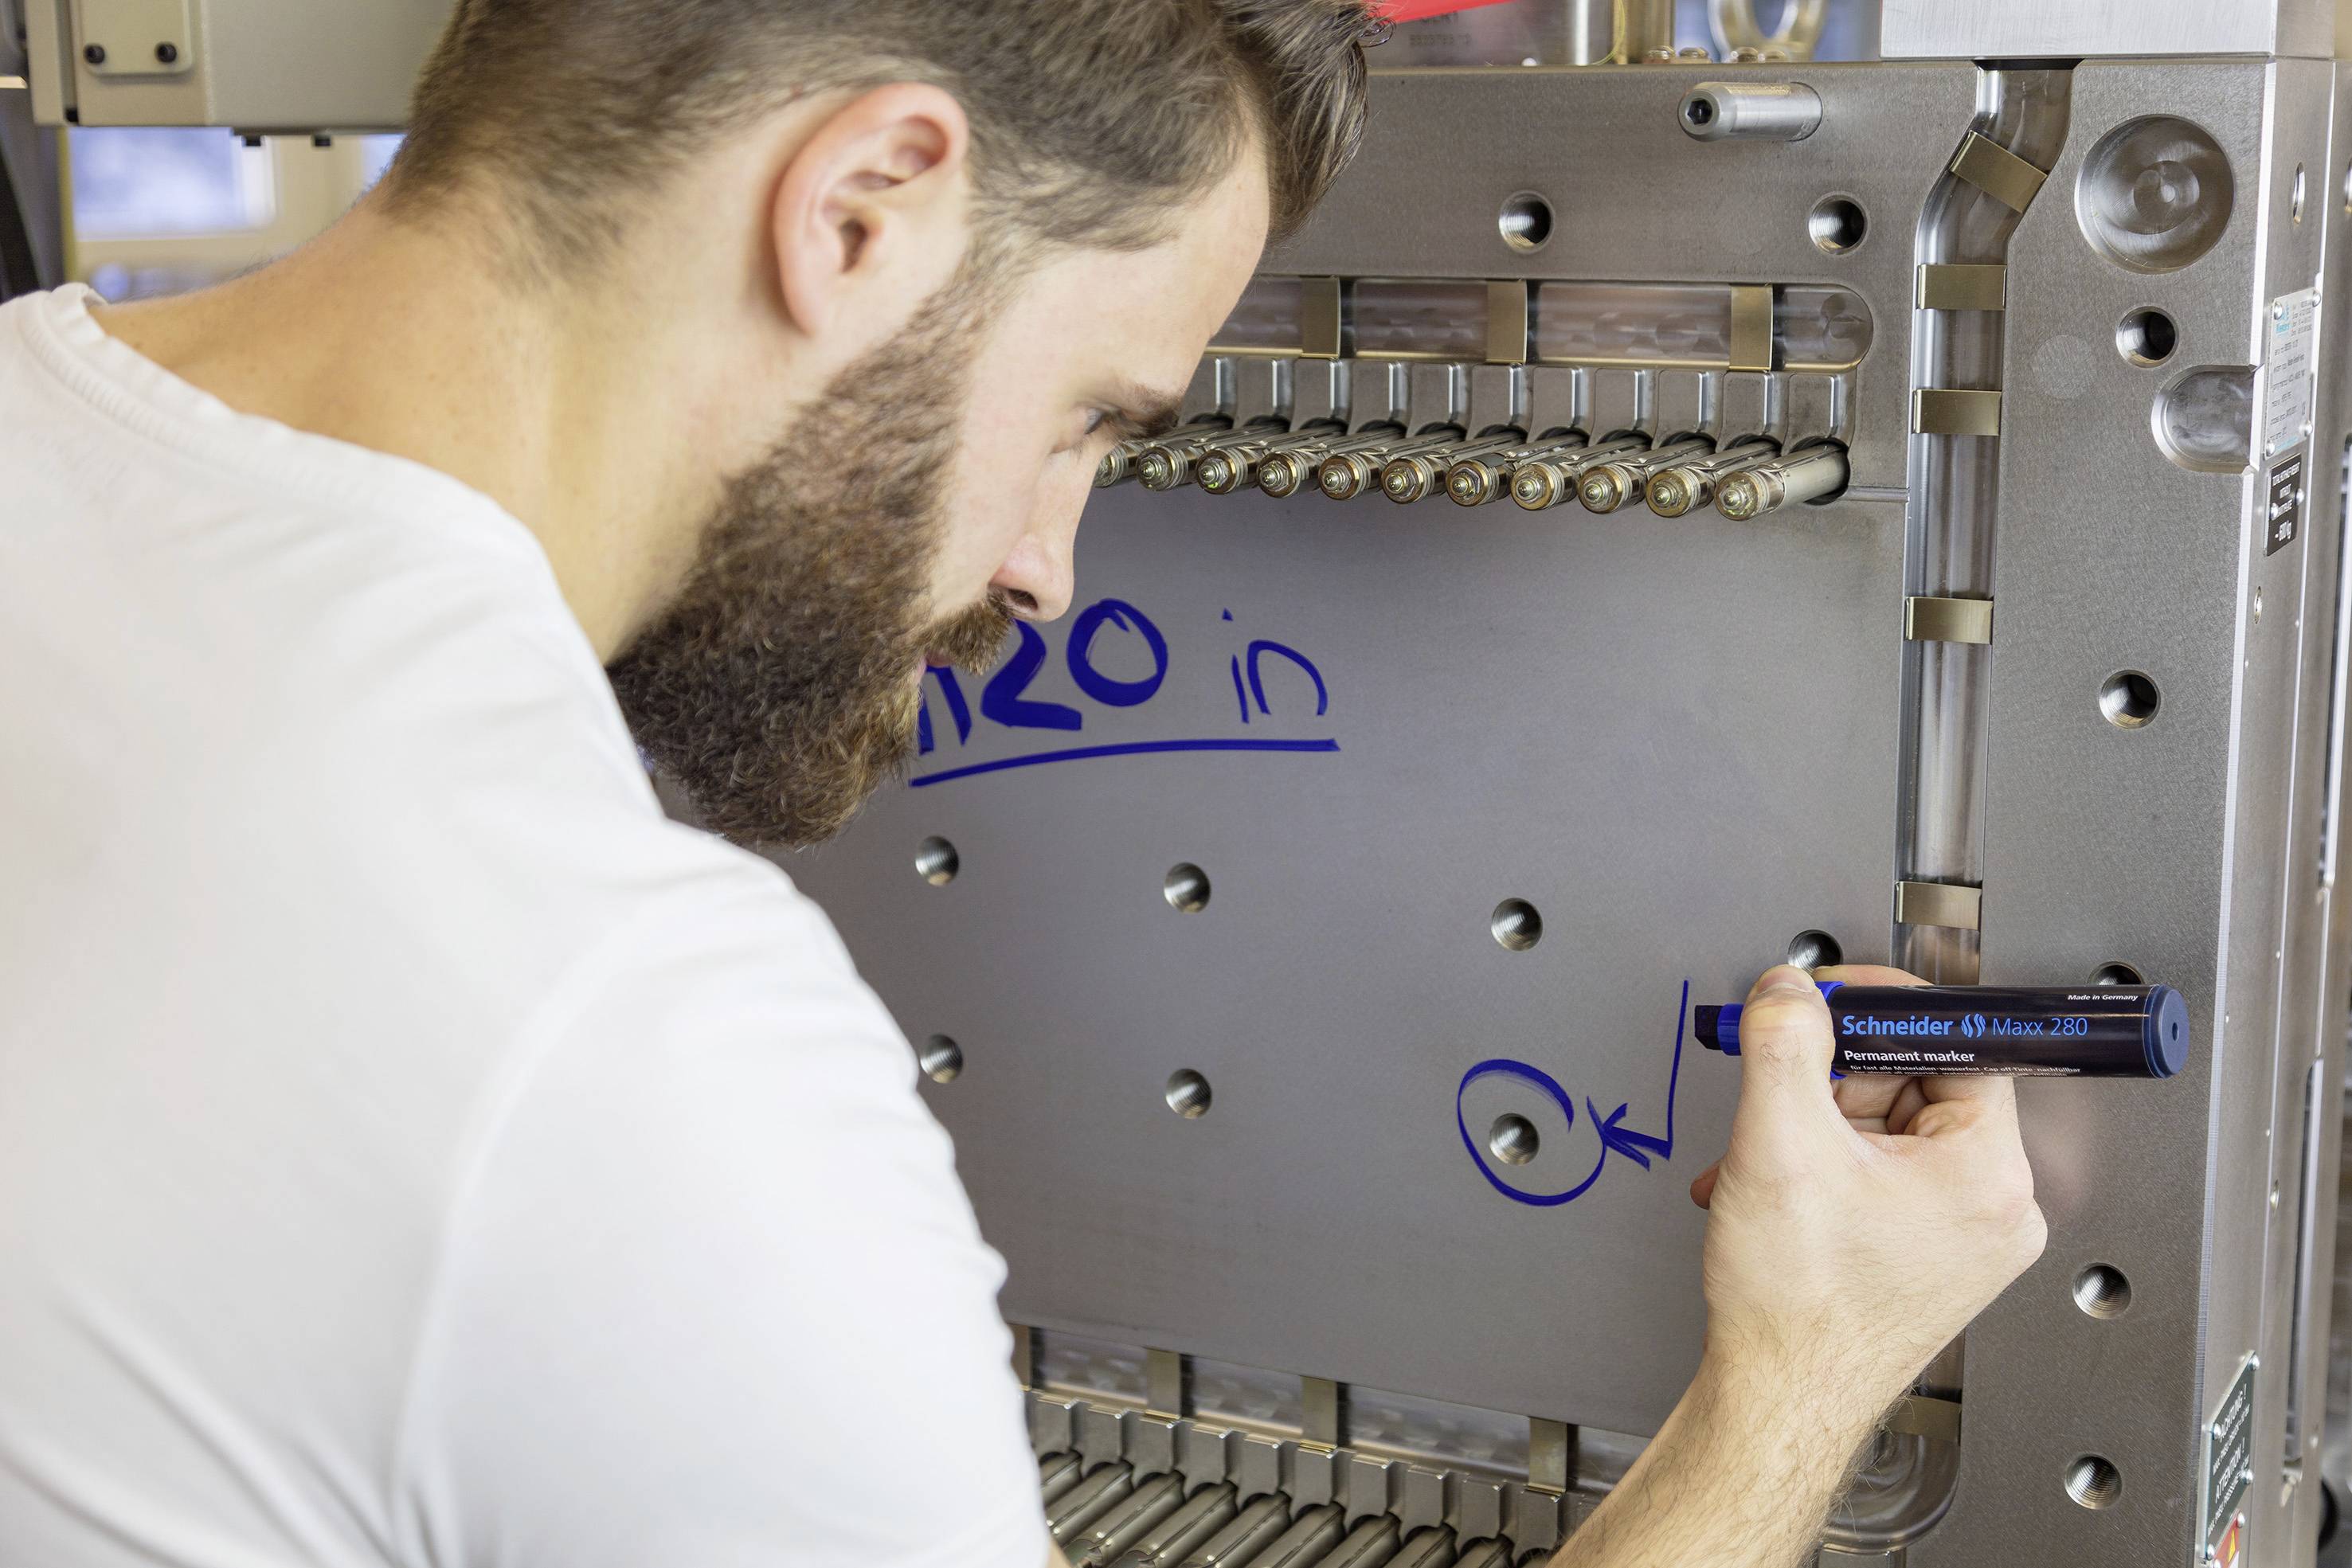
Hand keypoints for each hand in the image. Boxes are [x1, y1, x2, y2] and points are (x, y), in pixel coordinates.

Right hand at [1687, 964, 2046, 1430]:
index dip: (1884, 1011)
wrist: (1775, 1401)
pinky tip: (1774, 1189)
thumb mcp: (1779, 1142)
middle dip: (1829, 1082)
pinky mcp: (1927, 1257)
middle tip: (1779, 1096)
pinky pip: (1878, 1176)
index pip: (1956, 1043)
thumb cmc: (1798, 1308)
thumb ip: (1786, 1043)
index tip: (1831, 1001)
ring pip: (1886, 1130)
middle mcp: (1993, 1208)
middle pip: (1913, 1084)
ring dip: (1812, 1128)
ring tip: (1764, 1160)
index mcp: (1988, 1174)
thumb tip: (1790, 989)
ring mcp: (1963, 1238)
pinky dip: (1818, 1169)